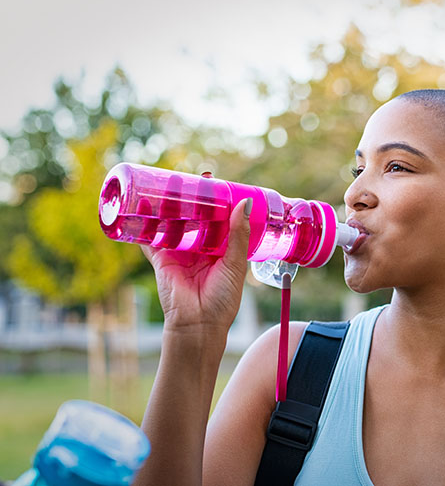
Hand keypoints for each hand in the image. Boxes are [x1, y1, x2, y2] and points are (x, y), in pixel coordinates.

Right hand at [142, 195, 252, 337]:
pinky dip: (146, 223)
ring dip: (170, 206)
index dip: (217, 202)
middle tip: (193, 178)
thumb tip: (244, 203)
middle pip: (195, 218)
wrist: (198, 325)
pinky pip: (151, 238)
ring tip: (170, 184)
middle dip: (193, 199)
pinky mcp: (161, 259)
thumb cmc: (222, 300)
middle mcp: (199, 249)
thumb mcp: (235, 263)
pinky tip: (143, 205)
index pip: (218, 220)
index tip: (216, 183)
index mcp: (220, 250)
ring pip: (173, 223)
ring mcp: (179, 253)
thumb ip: (238, 234)